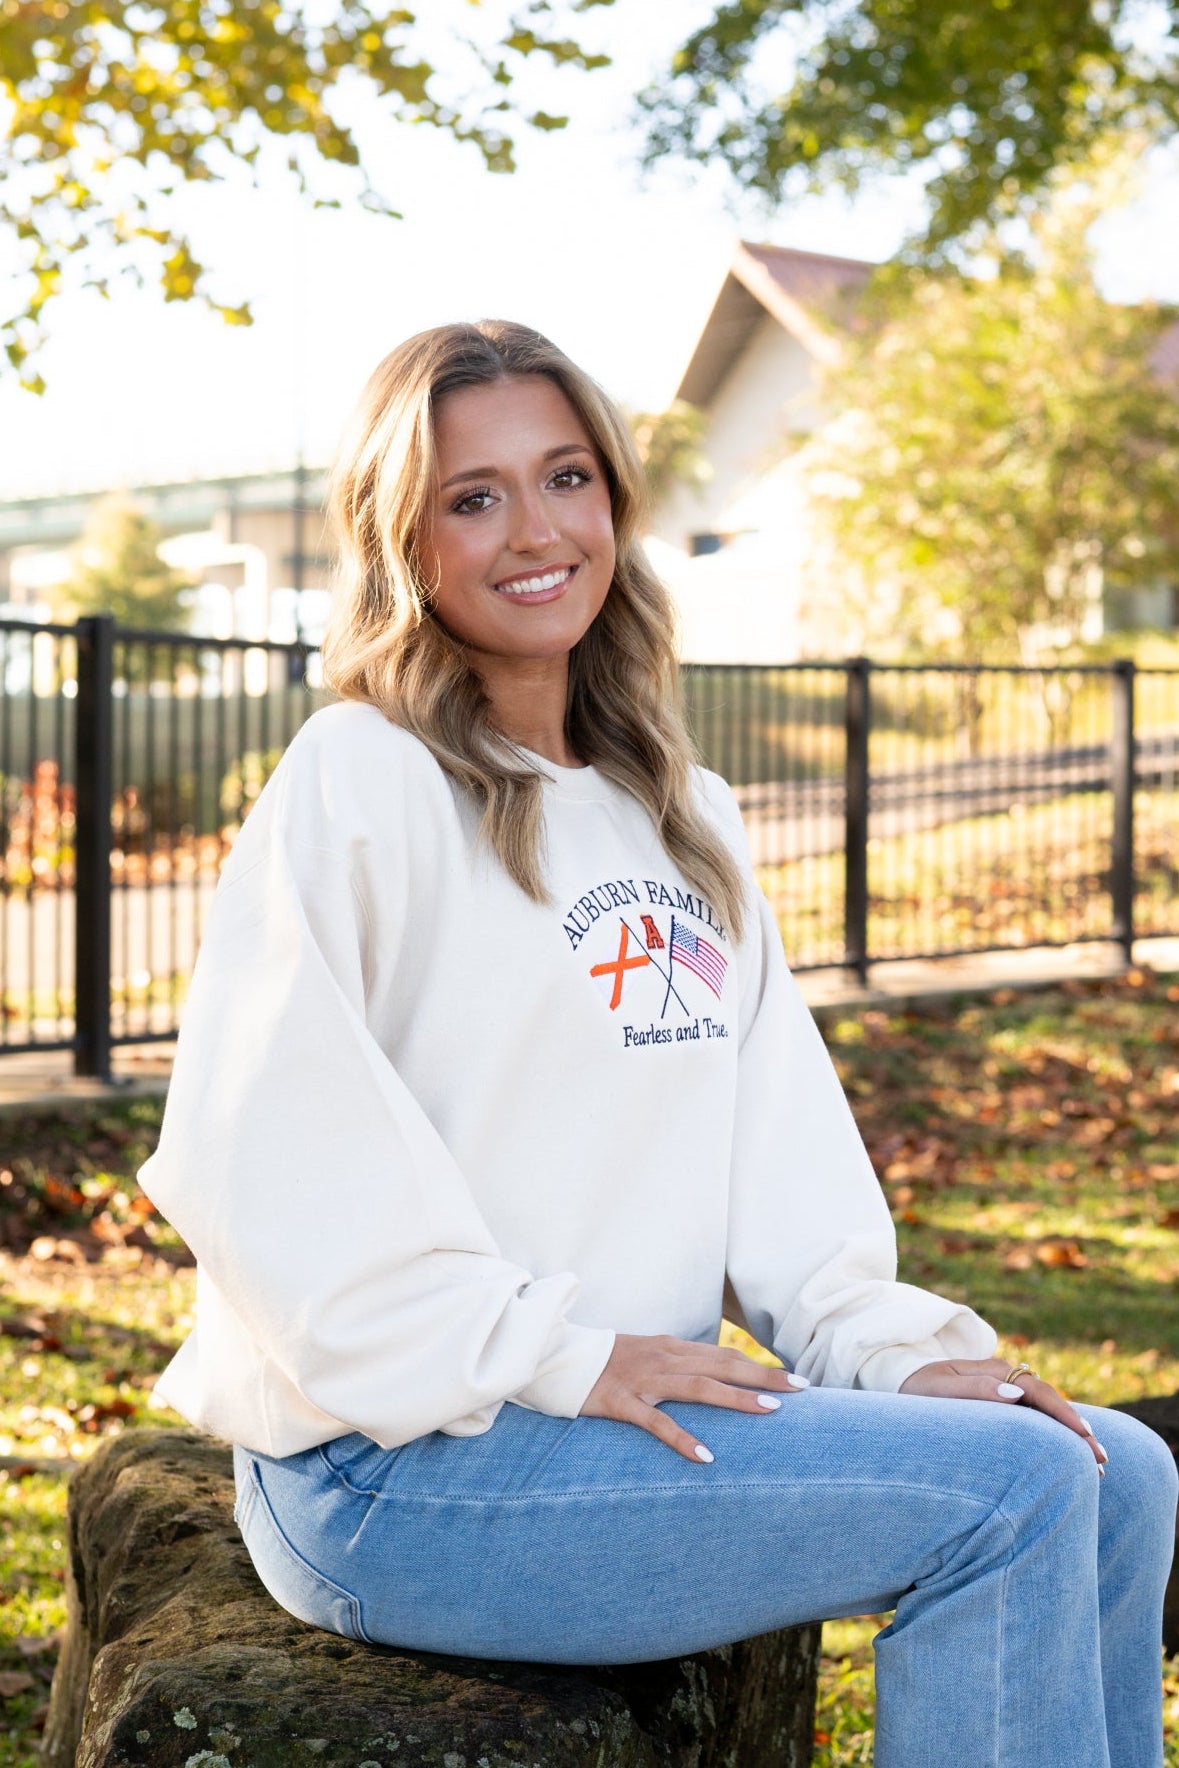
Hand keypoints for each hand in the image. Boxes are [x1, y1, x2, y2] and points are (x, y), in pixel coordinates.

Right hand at [581, 1333, 807, 1463]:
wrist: (558, 1355)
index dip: (759, 1365)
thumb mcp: (646, 1356)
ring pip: (698, 1387)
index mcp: (671, 1347)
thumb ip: (677, 1363)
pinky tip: (705, 1457)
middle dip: (762, 1376)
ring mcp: (643, 1379)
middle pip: (721, 1365)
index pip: (724, 1355)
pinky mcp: (622, 1401)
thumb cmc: (605, 1361)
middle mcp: (664, 1358)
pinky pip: (656, 1422)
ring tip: (769, 1411)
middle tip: (801, 1390)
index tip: (794, 1380)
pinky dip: (682, 1438)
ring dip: (735, 1397)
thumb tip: (711, 1375)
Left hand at [899, 1357, 1106, 1470]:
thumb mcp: (939, 1391)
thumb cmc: (916, 1390)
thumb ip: (974, 1390)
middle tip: (1101, 1459)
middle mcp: (1004, 1378)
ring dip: (1070, 1434)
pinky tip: (1068, 1455)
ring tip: (1096, 1463)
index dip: (1063, 1413)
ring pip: (1046, 1411)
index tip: (1085, 1436)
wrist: (899, 1381)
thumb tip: (1016, 1394)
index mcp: (992, 1371)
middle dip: (1077, 1428)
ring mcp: (1004, 1390)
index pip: (1038, 1391)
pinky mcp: (1001, 1404)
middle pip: (1049, 1401)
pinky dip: (1054, 1435)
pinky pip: (1034, 1418)